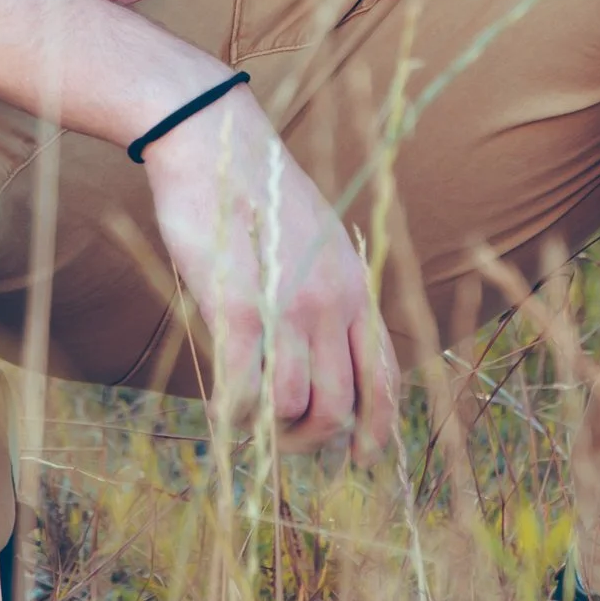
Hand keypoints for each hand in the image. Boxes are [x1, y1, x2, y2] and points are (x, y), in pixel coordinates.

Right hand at [141, 86, 399, 455]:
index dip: (379, 429)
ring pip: (293, 407)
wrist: (214, 141)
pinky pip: (245, 388)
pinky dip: (235, 415)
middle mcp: (331, 302)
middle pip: (340, 407)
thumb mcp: (315, 243)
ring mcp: (286, 306)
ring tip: (250, 422)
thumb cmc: (257, 196)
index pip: (384, 377)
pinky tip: (224, 412)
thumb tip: (324, 358)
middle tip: (286, 441)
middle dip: (315, 440)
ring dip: (271, 431)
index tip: (364, 459)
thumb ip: (328, 297)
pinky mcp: (237, 307)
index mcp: (355, 287)